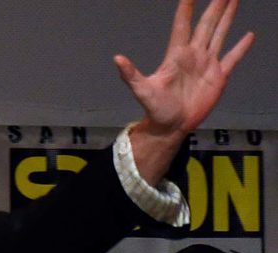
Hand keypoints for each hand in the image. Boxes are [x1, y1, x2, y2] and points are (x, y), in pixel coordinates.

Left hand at [116, 0, 253, 137]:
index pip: (182, 27)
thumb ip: (131, 74)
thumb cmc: (156, 108)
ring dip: (227, 18)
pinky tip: (248, 35)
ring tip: (233, 1)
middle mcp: (193, 55)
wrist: (171, 126)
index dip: (185, 10)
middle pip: (206, 25)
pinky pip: (232, 58)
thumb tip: (117, 59)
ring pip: (219, 35)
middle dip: (214, 7)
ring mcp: (207, 64)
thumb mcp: (142, 90)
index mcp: (176, 55)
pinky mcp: (219, 76)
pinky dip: (241, 47)